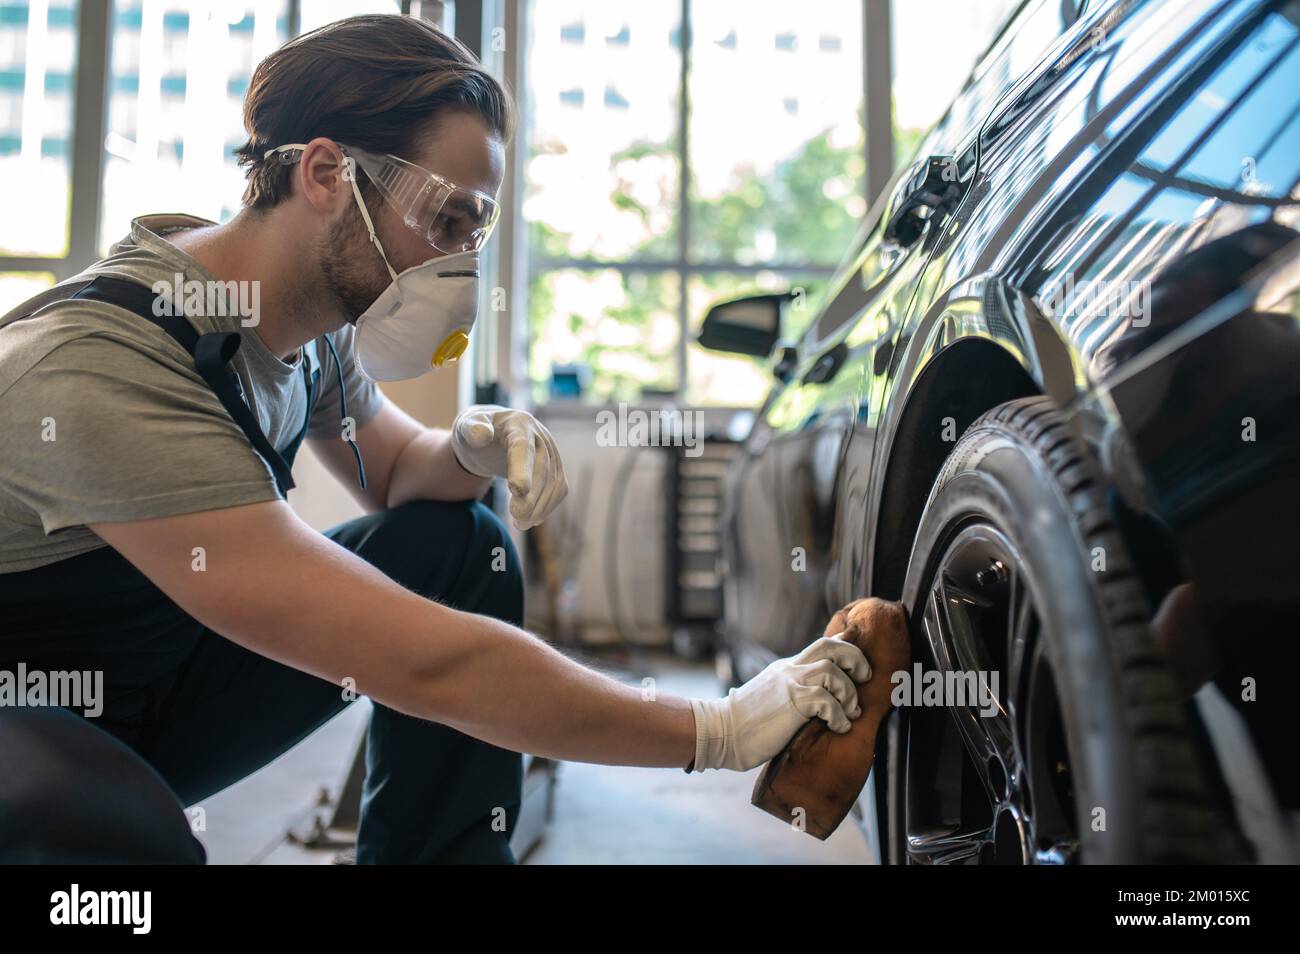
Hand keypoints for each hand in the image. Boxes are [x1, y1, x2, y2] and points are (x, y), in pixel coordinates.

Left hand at [450, 405, 567, 530]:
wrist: (492, 434)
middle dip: (532, 496)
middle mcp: (540, 435)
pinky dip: (548, 505)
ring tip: (521, 524)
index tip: (517, 491)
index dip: (522, 469)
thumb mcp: (466, 426)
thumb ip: (471, 429)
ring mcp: (551, 451)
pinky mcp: (556, 466)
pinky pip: (559, 488)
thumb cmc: (476, 432)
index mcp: (518, 424)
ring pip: (554, 481)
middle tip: (517, 519)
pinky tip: (533, 519)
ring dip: (541, 506)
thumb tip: (481, 436)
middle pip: (542, 468)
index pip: (523, 448)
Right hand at [687, 635, 871, 771]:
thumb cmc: (746, 724)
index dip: (847, 647)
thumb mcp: (773, 698)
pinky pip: (825, 700)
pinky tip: (837, 727)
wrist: (720, 732)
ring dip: (849, 693)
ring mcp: (789, 684)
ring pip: (832, 671)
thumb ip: (794, 692)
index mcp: (788, 668)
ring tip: (849, 713)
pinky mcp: (791, 702)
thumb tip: (818, 701)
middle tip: (863, 679)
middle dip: (856, 659)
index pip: (822, 645)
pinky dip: (839, 716)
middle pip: (831, 646)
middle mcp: (790, 670)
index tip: (860, 663)